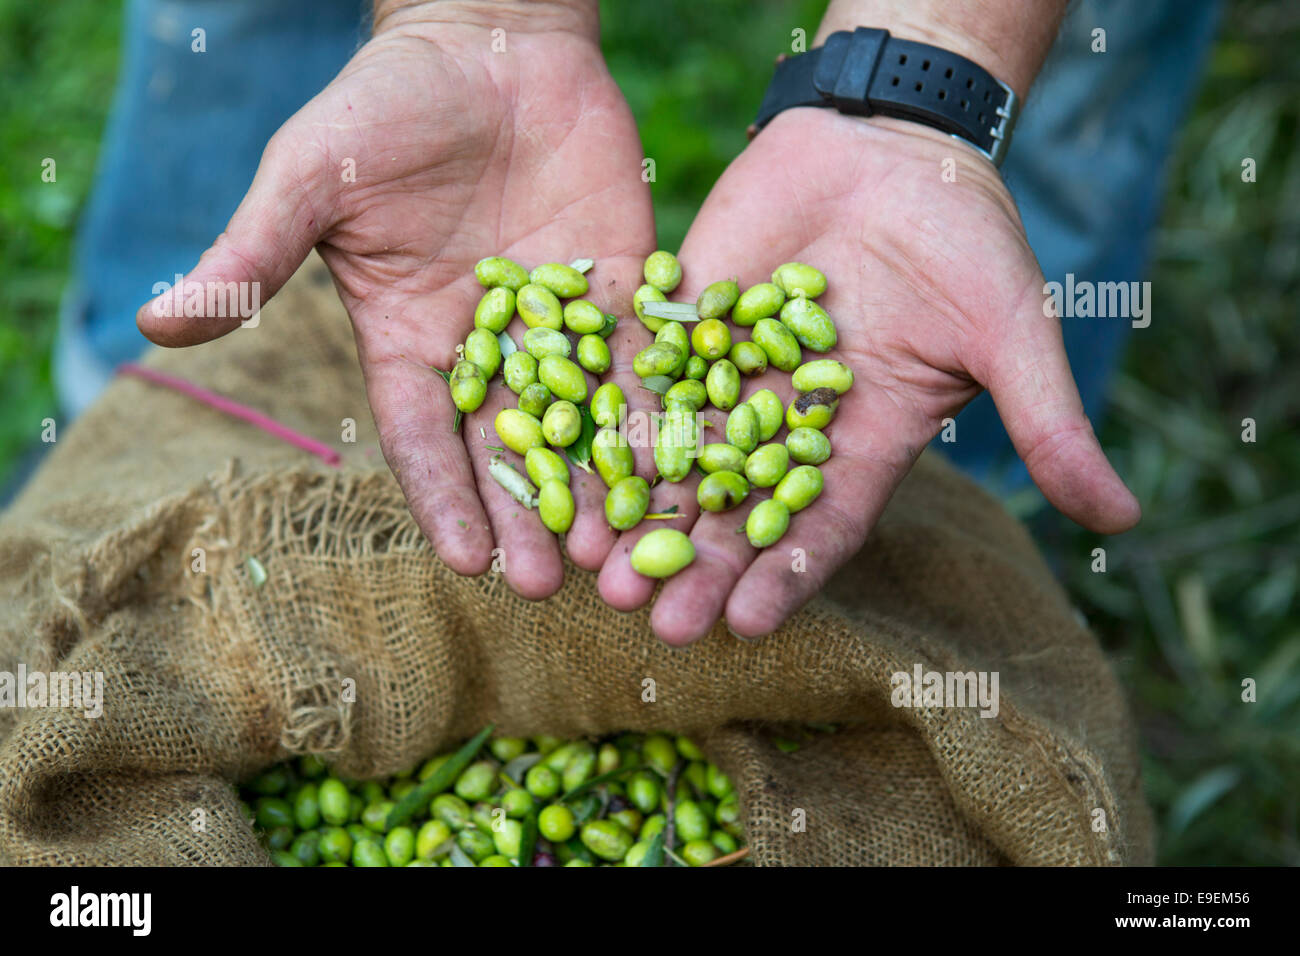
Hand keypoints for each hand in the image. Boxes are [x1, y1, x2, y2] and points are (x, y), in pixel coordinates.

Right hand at [136, 2, 656, 597]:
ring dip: (601, 485)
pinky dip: (659, 409)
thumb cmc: (386, 106)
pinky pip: (642, 359)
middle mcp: (488, 349)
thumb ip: (252, 256)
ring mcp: (561, 324)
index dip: (444, 498)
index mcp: (411, 340)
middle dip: (530, 516)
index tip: (466, 563)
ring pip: (583, 420)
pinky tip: (682, 465)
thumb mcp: (310, 178)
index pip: (426, 437)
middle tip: (553, 586)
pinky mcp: (621, 288)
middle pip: (511, 449)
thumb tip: (154, 328)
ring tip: (621, 553)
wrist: (489, 41)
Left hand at [597, 108, 1140, 643]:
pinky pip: (644, 372)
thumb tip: (1120, 520)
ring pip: (678, 453)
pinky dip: (610, 417)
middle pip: (733, 505)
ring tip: (598, 572)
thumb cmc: (967, 237)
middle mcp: (785, 421)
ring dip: (640, 511)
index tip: (746, 626)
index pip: (818, 523)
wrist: (896, 141)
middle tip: (653, 624)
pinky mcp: (686, 318)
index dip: (784, 574)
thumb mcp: (1011, 333)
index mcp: (859, 439)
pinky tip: (574, 465)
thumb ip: (1046, 424)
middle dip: (695, 564)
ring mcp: (731, 371)